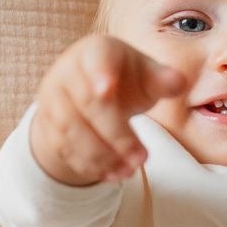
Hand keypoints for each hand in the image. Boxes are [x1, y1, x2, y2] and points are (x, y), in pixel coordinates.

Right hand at [31, 35, 187, 185]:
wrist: (85, 94)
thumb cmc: (123, 80)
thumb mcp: (145, 75)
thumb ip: (162, 78)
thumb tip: (178, 81)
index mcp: (95, 51)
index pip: (96, 56)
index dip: (100, 72)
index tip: (106, 90)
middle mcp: (68, 72)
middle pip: (87, 103)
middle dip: (116, 134)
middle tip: (142, 157)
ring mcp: (53, 100)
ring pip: (72, 130)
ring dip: (103, 155)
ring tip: (130, 170)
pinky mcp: (48, 127)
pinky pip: (65, 148)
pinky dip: (90, 164)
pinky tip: (113, 175)